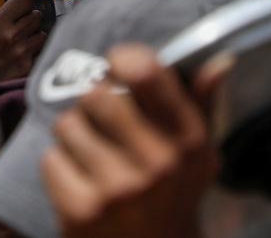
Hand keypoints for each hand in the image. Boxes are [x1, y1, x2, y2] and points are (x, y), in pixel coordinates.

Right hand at [0, 0, 46, 83]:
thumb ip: (5, 18)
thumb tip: (25, 8)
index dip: (25, 4)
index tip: (23, 9)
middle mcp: (11, 34)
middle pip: (36, 16)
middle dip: (30, 21)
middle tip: (22, 28)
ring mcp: (21, 51)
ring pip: (42, 34)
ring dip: (35, 38)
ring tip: (22, 44)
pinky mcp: (28, 66)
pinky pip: (41, 51)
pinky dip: (35, 53)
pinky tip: (24, 57)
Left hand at [42, 45, 217, 237]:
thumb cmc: (172, 196)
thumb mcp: (198, 156)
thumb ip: (201, 105)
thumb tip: (219, 60)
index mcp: (189, 140)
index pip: (144, 71)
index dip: (123, 60)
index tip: (117, 68)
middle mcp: (159, 163)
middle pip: (96, 94)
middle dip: (93, 105)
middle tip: (102, 123)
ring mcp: (119, 188)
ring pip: (67, 124)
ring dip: (73, 137)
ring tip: (94, 158)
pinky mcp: (83, 210)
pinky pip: (50, 159)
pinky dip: (60, 168)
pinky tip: (82, 183)